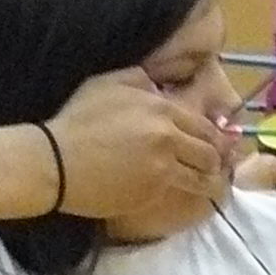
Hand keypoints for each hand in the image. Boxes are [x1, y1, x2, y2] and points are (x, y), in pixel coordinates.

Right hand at [46, 72, 227, 220]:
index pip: (204, 126)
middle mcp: (168, 138)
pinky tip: (180, 194)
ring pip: (201, 179)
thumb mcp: (107, 84)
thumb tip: (158, 87)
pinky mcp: (152, 193)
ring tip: (207, 185)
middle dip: (216, 161)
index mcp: (161, 109)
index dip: (216, 138)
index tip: (219, 145)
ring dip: (207, 182)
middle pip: (209, 154)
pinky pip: (177, 193)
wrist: (56, 161)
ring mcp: (162, 169)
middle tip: (215, 167)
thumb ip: (140, 80)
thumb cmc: (77, 120)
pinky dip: (181, 194)